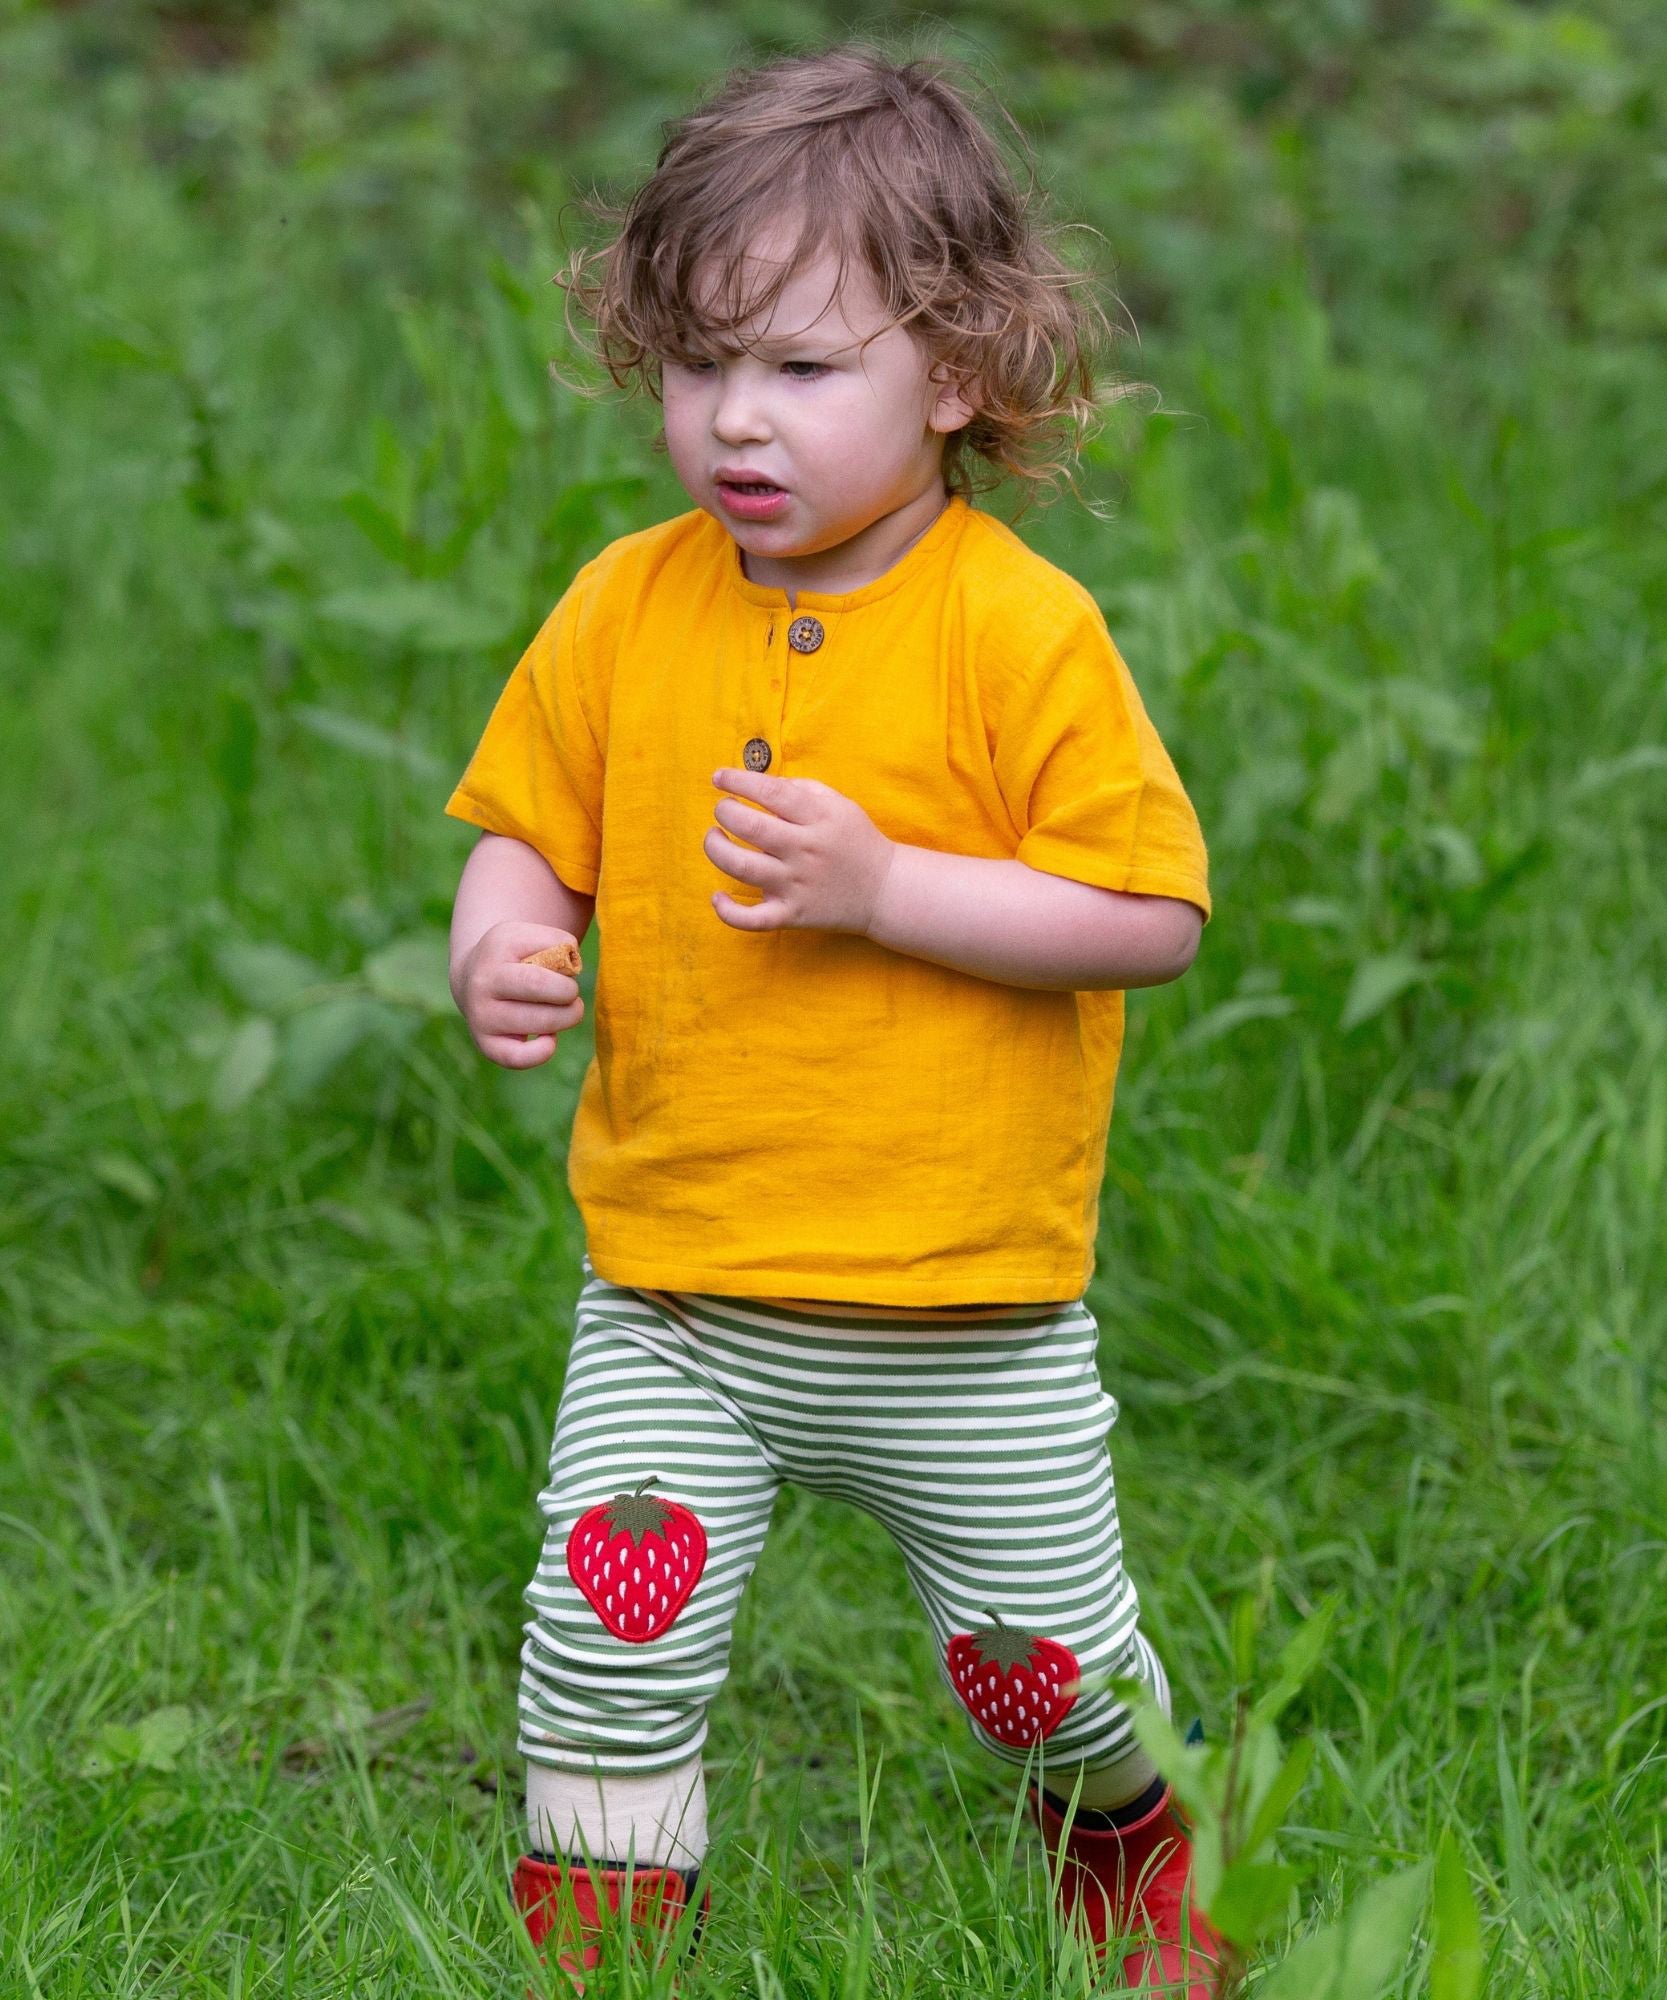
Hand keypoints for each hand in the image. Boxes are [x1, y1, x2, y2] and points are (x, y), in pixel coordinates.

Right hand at [451, 920, 583, 1068]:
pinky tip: (548, 1038)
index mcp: (497, 948)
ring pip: (541, 1022)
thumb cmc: (516, 957)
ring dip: (565, 1018)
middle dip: (570, 994)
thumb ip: (560, 943)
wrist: (473, 979)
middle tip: (570, 995)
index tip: (565, 970)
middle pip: (541, 987)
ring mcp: (481, 1016)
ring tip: (563, 1012)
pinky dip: (542, 1051)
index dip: (569, 968)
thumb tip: (572, 967)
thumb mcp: (533, 936)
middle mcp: (483, 983)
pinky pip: (518, 1058)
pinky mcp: (486, 1044)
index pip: (550, 955)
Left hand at [705, 766, 895, 934]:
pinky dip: (728, 912)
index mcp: (819, 817)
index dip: (738, 781)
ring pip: (741, 867)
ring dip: (716, 848)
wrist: (884, 890)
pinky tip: (718, 897)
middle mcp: (806, 850)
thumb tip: (756, 783)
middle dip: (725, 811)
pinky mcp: (792, 915)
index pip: (771, 791)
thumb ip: (800, 789)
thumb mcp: (838, 804)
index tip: (719, 778)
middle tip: (724, 809)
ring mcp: (797, 885)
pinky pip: (752, 920)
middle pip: (750, 826)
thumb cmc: (854, 841)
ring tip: (715, 838)